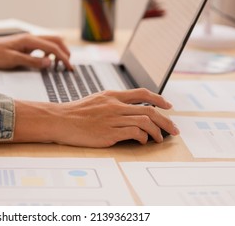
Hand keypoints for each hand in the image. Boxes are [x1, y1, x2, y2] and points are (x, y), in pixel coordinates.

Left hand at [0, 33, 72, 69]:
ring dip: (58, 52)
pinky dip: (50, 53)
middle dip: (65, 52)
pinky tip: (46, 62)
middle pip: (56, 40)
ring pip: (51, 42)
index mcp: (29, 40)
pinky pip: (43, 46)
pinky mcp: (27, 44)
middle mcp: (31, 37)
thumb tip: (49, 63)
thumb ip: (32, 62)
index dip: (63, 58)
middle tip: (68, 65)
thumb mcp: (13, 60)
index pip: (53, 48)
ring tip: (59, 65)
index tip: (69, 68)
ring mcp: (29, 40)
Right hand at [13, 88, 178, 147]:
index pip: (142, 93)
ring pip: (145, 122)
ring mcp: (112, 119)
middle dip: (166, 121)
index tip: (168, 106)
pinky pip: (133, 134)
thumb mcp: (96, 100)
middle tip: (174, 129)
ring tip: (159, 139)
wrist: (60, 120)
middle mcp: (115, 105)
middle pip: (149, 110)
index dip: (159, 99)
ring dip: (157, 132)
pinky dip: (142, 138)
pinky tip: (142, 141)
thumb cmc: (76, 112)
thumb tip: (129, 107)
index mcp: (112, 95)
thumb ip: (113, 101)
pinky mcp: (108, 133)